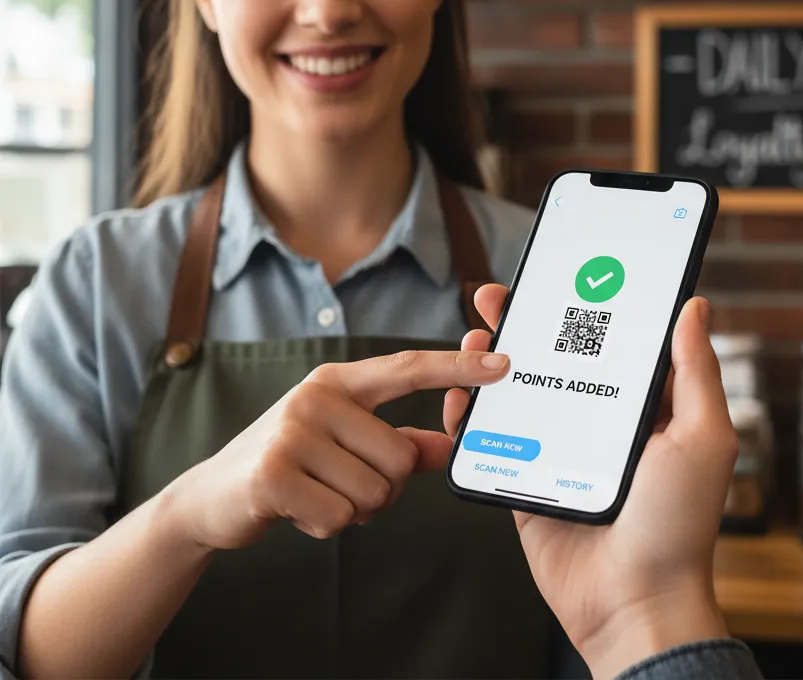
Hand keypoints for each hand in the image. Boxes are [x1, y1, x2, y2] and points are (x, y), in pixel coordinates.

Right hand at [172, 348, 508, 550]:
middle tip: (344, 486)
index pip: (406, 369)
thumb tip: (448, 446)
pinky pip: (341, 515)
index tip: (502, 365)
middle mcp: (316, 397)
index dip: (456, 367)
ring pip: (375, 490)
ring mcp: (292, 431)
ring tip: (319, 494)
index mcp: (338, 382)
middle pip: (401, 456)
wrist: (211, 497)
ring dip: (355, 508)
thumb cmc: (290, 463)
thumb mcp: (344, 443)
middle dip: (384, 487)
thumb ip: (399, 441)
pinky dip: (327, 526)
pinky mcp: (273, 472)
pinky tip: (299, 510)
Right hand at [444, 288, 735, 679]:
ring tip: (474, 333)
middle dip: (526, 323)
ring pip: (520, 392)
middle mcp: (599, 422)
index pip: (610, 342)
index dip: (585, 305)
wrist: (633, 605)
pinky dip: (472, 415)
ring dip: (493, 360)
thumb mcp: (701, 438)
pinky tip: (460, 393)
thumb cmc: (678, 525)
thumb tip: (694, 306)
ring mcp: (560, 449)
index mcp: (642, 408)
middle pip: (556, 359)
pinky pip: (495, 439)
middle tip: (497, 294)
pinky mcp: (527, 479)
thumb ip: (695, 372)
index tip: (562, 273)